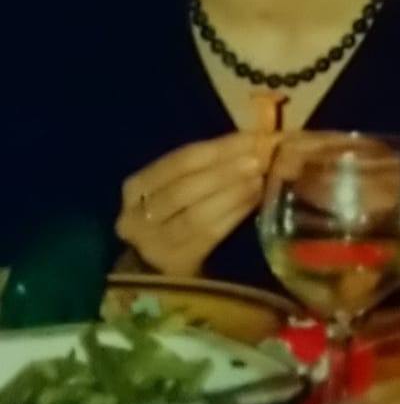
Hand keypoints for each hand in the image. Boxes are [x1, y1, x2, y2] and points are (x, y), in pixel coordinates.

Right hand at [117, 132, 274, 276]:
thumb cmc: (178, 211)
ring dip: (232, 194)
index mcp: (136, 187)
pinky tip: (254, 201)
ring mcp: (153, 245)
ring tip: (259, 180)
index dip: (220, 148)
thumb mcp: (181, 183)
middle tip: (259, 160)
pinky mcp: (176, 264)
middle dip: (225, 172)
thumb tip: (255, 140)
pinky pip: (209, 236)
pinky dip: (234, 215)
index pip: (179, 161)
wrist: (161, 265)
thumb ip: (210, 162)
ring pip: (196, 216)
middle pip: (184, 189)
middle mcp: (136, 217)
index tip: (254, 138)